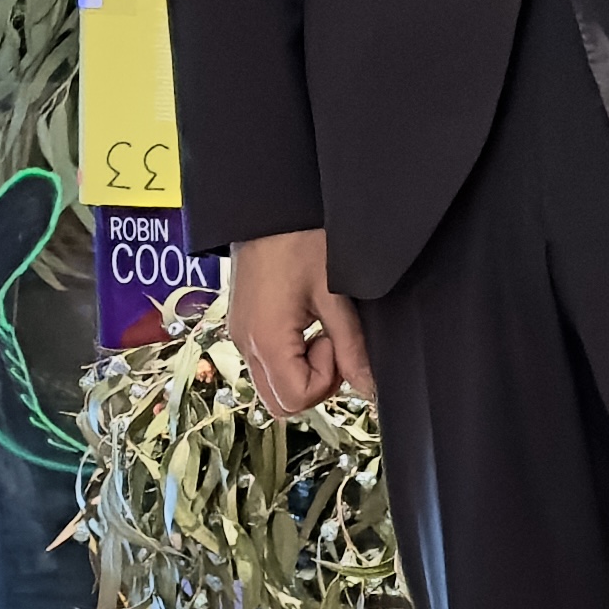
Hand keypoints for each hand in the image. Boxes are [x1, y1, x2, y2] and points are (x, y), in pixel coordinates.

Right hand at [223, 227, 367, 422]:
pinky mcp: (242, 324)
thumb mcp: (334, 293)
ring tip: (317, 328)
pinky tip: (303, 320)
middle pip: (280, 402)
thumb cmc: (298, 239)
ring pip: (272, 384)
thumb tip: (368, 387)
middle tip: (331, 341)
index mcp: (266, 339)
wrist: (267, 206)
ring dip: (301, 370)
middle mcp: (245, 343)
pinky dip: (289, 355)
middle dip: (314, 383)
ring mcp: (240, 335)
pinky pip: (265, 361)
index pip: (296, 398)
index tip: (334, 341)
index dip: (326, 379)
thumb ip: (352, 346)